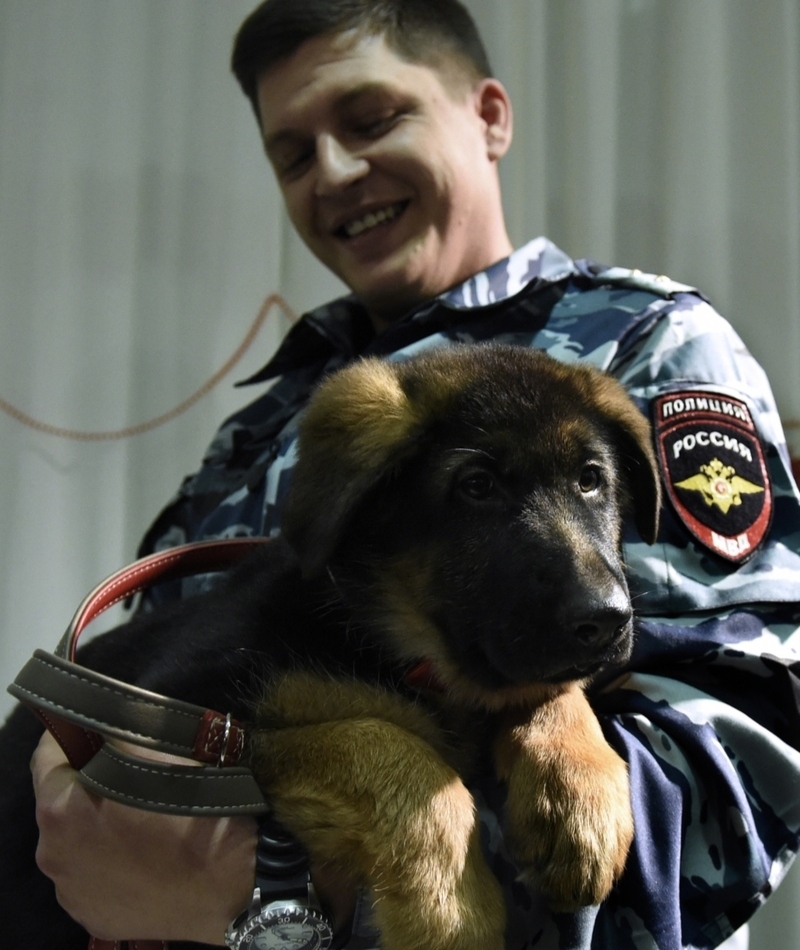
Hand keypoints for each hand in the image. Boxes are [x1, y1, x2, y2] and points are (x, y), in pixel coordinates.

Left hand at [31, 732, 358, 942]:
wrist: (235, 879)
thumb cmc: (194, 805)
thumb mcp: (155, 746)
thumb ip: (113, 728)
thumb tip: (96, 721)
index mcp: (59, 809)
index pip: (47, 755)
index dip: (71, 734)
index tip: (95, 728)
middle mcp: (53, 856)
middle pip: (63, 802)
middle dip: (89, 783)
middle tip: (131, 774)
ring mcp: (74, 892)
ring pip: (78, 841)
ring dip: (99, 823)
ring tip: (144, 817)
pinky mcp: (98, 915)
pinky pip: (96, 876)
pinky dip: (113, 860)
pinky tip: (147, 853)